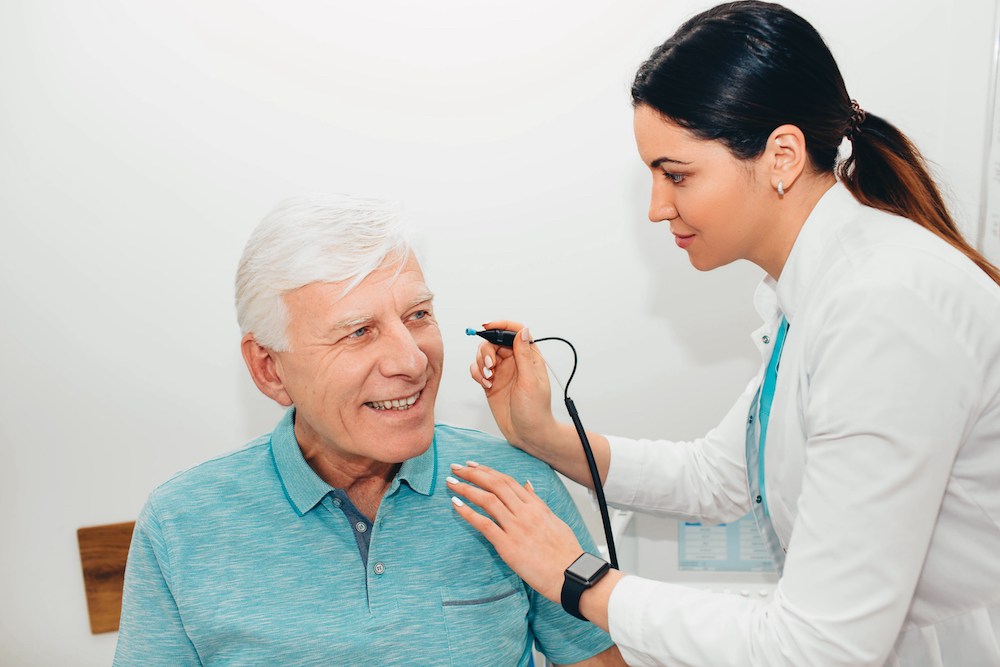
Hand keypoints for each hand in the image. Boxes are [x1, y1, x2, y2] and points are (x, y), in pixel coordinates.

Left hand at [447, 461, 582, 603]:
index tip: (474, 465)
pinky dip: (468, 512)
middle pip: (495, 484)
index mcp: (536, 506)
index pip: (508, 481)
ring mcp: (516, 528)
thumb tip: (527, 485)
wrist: (572, 575)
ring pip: (487, 500)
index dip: (488, 471)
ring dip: (467, 488)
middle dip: (473, 474)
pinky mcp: (508, 545)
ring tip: (452, 483)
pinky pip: (484, 524)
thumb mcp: (554, 521)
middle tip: (457, 468)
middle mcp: (525, 512)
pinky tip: (456, 504)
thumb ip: (538, 502)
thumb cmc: (566, 552)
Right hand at [468, 320, 557, 455]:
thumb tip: (523, 330)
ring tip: (487, 378)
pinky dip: (476, 374)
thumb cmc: (535, 410)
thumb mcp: (531, 381)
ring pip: (483, 355)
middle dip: (487, 350)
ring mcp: (502, 372)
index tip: (487, 326)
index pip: (515, 331)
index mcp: (529, 357)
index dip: (501, 325)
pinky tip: (485, 384)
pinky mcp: (491, 382)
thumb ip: (524, 355)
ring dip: (480, 363)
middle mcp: (515, 361)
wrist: (527, 434)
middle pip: (494, 341)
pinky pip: (478, 370)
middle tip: (490, 366)